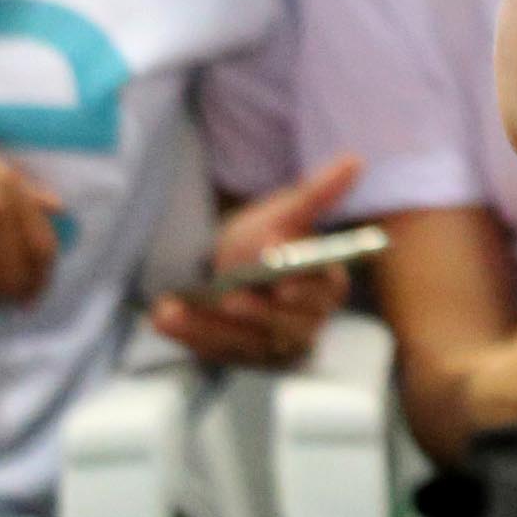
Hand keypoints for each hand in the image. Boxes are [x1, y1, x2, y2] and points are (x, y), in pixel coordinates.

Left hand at [151, 154, 362, 368]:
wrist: (233, 264)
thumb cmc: (268, 237)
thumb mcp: (287, 212)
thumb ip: (317, 193)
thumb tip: (353, 160)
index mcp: (327, 284)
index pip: (323, 291)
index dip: (304, 290)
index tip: (283, 283)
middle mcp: (306, 320)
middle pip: (288, 324)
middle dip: (258, 312)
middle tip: (231, 298)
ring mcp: (272, 343)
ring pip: (245, 339)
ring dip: (209, 326)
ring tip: (177, 309)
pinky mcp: (239, 355)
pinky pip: (213, 349)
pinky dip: (187, 334)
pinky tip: (162, 317)